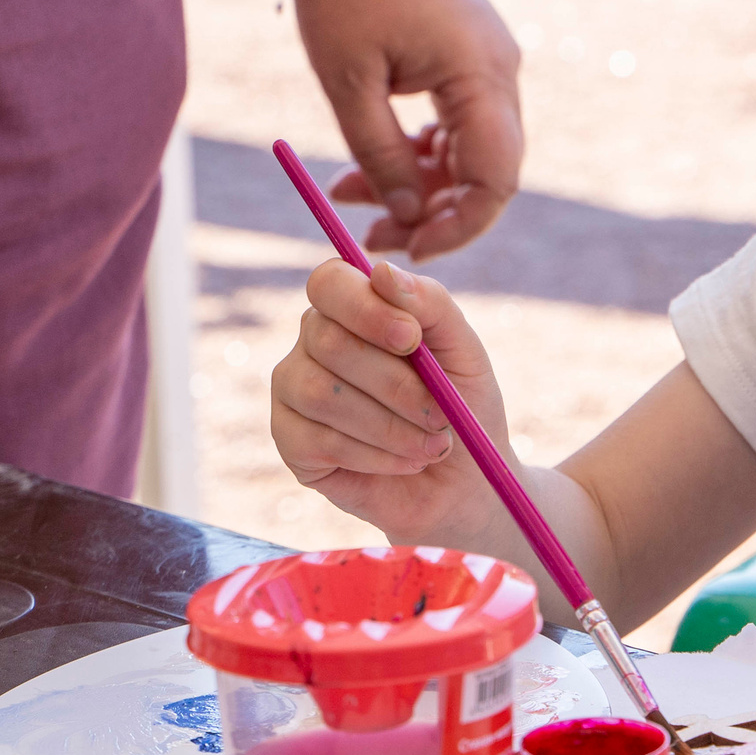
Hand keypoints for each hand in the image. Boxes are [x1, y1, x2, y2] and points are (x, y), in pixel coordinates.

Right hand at [271, 257, 504, 541]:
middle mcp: (314, 342)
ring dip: (390, 426)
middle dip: (396, 384)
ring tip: (431, 445)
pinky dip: (374, 456)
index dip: (365, 308)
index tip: (412, 339)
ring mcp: (293, 390)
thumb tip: (381, 271)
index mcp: (354, 308)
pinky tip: (403, 463)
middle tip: (442, 415)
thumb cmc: (464, 407)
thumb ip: (430, 304)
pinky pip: (317, 440)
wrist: (465, 483)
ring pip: (320, 393)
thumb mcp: (464, 351)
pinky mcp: (290, 441)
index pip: (329, 282)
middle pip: (329, 342)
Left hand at [293, 0, 523, 260]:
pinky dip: (419, 151)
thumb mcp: (348, 80)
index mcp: (482, 77)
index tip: (408, 248)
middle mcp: (500, 74)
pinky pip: (458, 124)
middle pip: (489, 172)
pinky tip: (370, 163)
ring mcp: (489, 65)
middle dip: (435, 211)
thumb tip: (408, 213)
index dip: (458, 225)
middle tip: (373, 234)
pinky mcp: (469, 58)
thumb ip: (380, 153)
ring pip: (470, 152)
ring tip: (350, 195)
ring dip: (419, 183)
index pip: (496, 180)